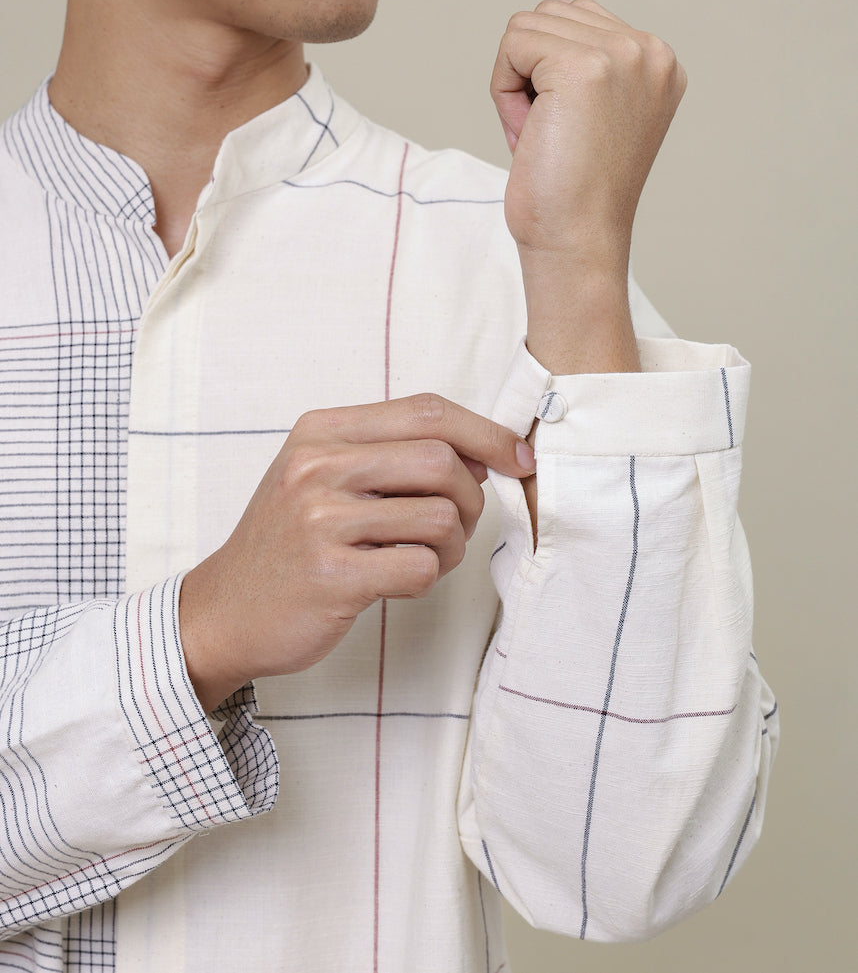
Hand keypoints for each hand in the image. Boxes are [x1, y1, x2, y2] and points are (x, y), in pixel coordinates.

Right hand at [179, 394, 535, 710]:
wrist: (224, 610)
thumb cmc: (287, 543)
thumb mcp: (320, 476)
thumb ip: (389, 453)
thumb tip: (482, 453)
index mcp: (320, 432)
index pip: (427, 411)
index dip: (486, 433)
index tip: (517, 458)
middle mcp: (317, 466)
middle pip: (442, 461)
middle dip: (472, 498)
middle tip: (456, 527)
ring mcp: (321, 520)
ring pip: (441, 517)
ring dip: (453, 547)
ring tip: (424, 558)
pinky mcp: (332, 576)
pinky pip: (421, 568)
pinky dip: (428, 579)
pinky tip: (400, 582)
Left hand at [492, 0, 686, 264]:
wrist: (577, 242)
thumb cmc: (573, 197)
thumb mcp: (593, 118)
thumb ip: (586, 68)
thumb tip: (544, 22)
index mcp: (659, 64)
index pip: (579, 21)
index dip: (550, 76)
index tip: (566, 134)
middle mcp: (650, 52)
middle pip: (552, 14)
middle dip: (531, 73)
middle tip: (548, 138)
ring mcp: (623, 54)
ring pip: (529, 25)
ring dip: (516, 82)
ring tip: (541, 136)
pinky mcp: (585, 66)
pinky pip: (514, 43)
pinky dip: (504, 91)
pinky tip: (527, 134)